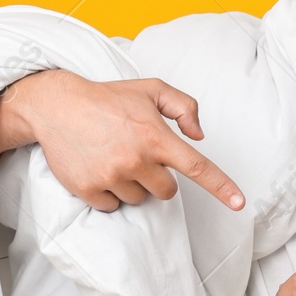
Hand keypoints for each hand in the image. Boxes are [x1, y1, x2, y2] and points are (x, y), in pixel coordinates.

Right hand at [0, 69, 245, 213]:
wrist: (55, 105)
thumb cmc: (108, 98)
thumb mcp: (150, 89)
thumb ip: (184, 106)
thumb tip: (199, 137)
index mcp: (156, 136)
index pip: (196, 167)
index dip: (221, 187)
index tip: (240, 204)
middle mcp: (136, 159)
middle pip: (166, 192)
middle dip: (158, 178)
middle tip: (137, 155)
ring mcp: (111, 176)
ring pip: (139, 199)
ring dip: (132, 185)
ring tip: (113, 157)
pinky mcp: (88, 189)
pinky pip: (112, 206)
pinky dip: (108, 194)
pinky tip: (98, 168)